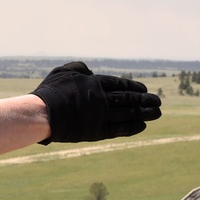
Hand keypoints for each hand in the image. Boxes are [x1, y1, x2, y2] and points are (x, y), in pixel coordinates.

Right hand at [30, 62, 161, 143]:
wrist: (41, 114)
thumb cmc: (49, 92)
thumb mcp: (62, 72)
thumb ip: (78, 68)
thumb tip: (90, 72)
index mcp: (94, 83)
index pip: (120, 84)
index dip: (134, 87)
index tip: (145, 89)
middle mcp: (102, 98)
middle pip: (129, 98)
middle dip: (145, 100)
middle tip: (158, 101)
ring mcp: (101, 115)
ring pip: (128, 113)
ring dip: (145, 112)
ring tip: (158, 113)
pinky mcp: (97, 131)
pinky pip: (120, 128)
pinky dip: (133, 127)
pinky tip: (143, 125)